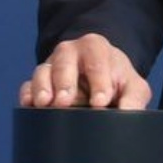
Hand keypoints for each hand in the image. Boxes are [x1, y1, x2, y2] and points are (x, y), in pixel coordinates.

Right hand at [20, 33, 150, 109]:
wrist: (100, 79)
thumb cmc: (116, 81)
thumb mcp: (133, 86)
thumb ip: (134, 99)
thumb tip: (129, 115)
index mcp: (95, 48)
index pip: (96, 61)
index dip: (98, 81)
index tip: (100, 102)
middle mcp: (70, 52)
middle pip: (64, 62)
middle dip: (64, 82)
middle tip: (66, 101)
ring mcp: (51, 65)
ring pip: (43, 72)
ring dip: (43, 88)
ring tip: (45, 104)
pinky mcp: (38, 81)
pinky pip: (28, 85)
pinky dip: (28, 95)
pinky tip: (29, 105)